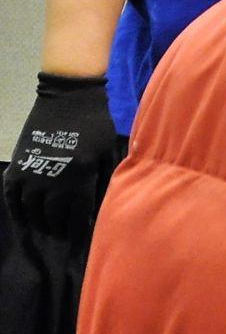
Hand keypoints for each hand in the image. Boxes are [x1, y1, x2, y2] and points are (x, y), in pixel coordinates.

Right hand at [4, 73, 119, 238]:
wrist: (68, 97)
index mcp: (79, 178)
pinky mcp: (17, 165)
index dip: (78, 228)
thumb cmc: (95, 122)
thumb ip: (101, 177)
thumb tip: (99, 202)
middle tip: (61, 236)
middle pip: (53, 216)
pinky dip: (16, 211)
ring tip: (45, 230)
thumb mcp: (106, 151)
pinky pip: (11, 196)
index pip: (77, 214)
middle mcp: (52, 181)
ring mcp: (31, 174)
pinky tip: (23, 221)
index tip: (79, 236)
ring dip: (38, 223)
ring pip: (31, 210)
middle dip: (58, 229)